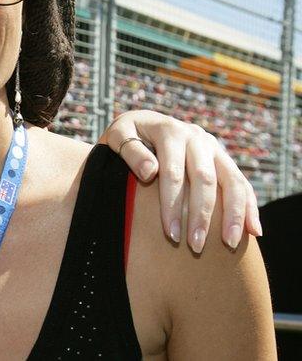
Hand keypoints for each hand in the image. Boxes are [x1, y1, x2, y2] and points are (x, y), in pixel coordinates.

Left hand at [98, 110, 260, 252]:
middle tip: (196, 247)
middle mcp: (196, 137)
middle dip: (202, 216)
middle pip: (205, 180)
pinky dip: (249, 206)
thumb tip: (150, 172)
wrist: (140, 124)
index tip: (171, 235)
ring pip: (231, 181)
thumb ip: (130, 150)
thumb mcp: (118, 135)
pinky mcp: (223, 159)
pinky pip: (241, 183)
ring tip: (229, 244)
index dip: (172, 205)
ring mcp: (213, 147)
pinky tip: (254, 231)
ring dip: (233, 214)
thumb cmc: (124, 136)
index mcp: (169, 131)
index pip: (173, 173)